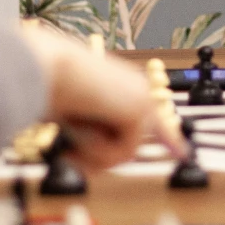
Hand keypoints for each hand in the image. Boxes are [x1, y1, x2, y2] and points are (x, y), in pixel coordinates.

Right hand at [21, 24, 179, 167]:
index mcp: (120, 83)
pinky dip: (95, 151)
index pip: (150, 115)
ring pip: (124, 152)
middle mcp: (136, 88)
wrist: (41, 65)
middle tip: (69, 156)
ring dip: (90, 154)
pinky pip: (123, 152)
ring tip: (66, 138)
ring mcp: (141, 97)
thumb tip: (89, 158)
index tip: (182, 152)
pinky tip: (80, 132)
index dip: (167, 136)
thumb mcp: (68, 113)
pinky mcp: (140, 108)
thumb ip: (85, 130)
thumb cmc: (42, 84)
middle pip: (130, 144)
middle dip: (98, 159)